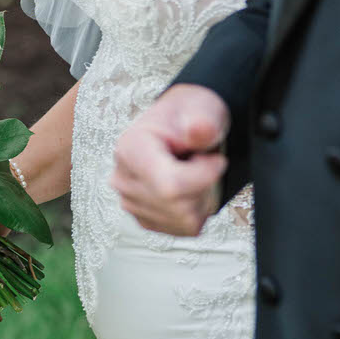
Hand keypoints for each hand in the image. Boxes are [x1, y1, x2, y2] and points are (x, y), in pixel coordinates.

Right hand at [111, 85, 229, 236]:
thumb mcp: (201, 110)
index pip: (169, 185)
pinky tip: (190, 187)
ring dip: (201, 198)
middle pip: (177, 205)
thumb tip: (200, 130)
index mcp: (130, 148)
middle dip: (204, 186)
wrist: (182, 125)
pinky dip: (196, 210)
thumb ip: (203, 123)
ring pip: (184, 220)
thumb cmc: (189, 116)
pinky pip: (184, 228)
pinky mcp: (145, 219)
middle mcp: (123, 178)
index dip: (203, 177)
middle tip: (203, 161)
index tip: (216, 159)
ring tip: (194, 171)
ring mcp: (130, 202)